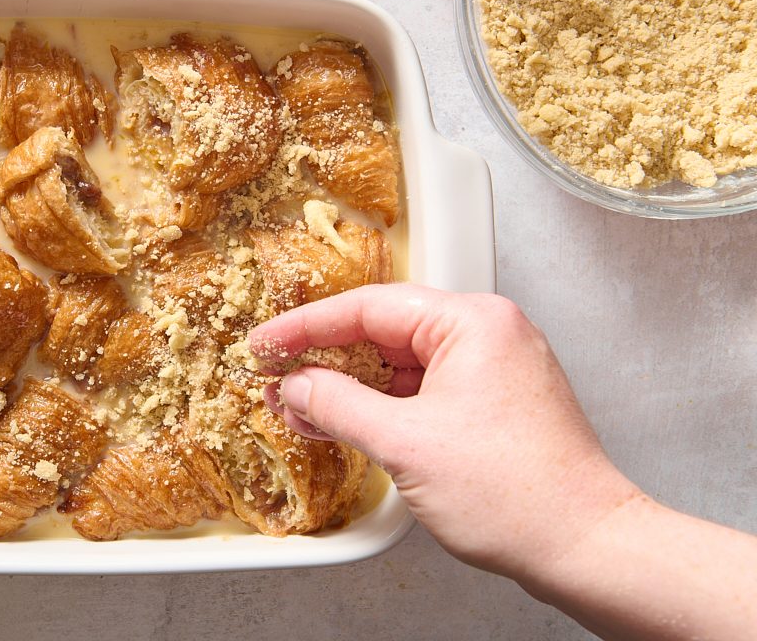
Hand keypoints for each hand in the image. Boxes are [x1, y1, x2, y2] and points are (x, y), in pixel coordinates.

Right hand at [247, 283, 638, 577]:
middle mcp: (487, 333)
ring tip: (302, 410)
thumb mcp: (405, 444)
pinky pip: (424, 390)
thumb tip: (296, 385)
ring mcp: (494, 368)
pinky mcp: (494, 403)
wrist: (587, 547)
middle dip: (326, 361)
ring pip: (401, 364)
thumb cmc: (516, 494)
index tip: (266, 344)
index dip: (306, 326)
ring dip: (351, 388)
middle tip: (277, 379)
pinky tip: (347, 424)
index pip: (368, 307)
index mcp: (471, 322)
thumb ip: (338, 404)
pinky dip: (383, 407)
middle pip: (384, 332)